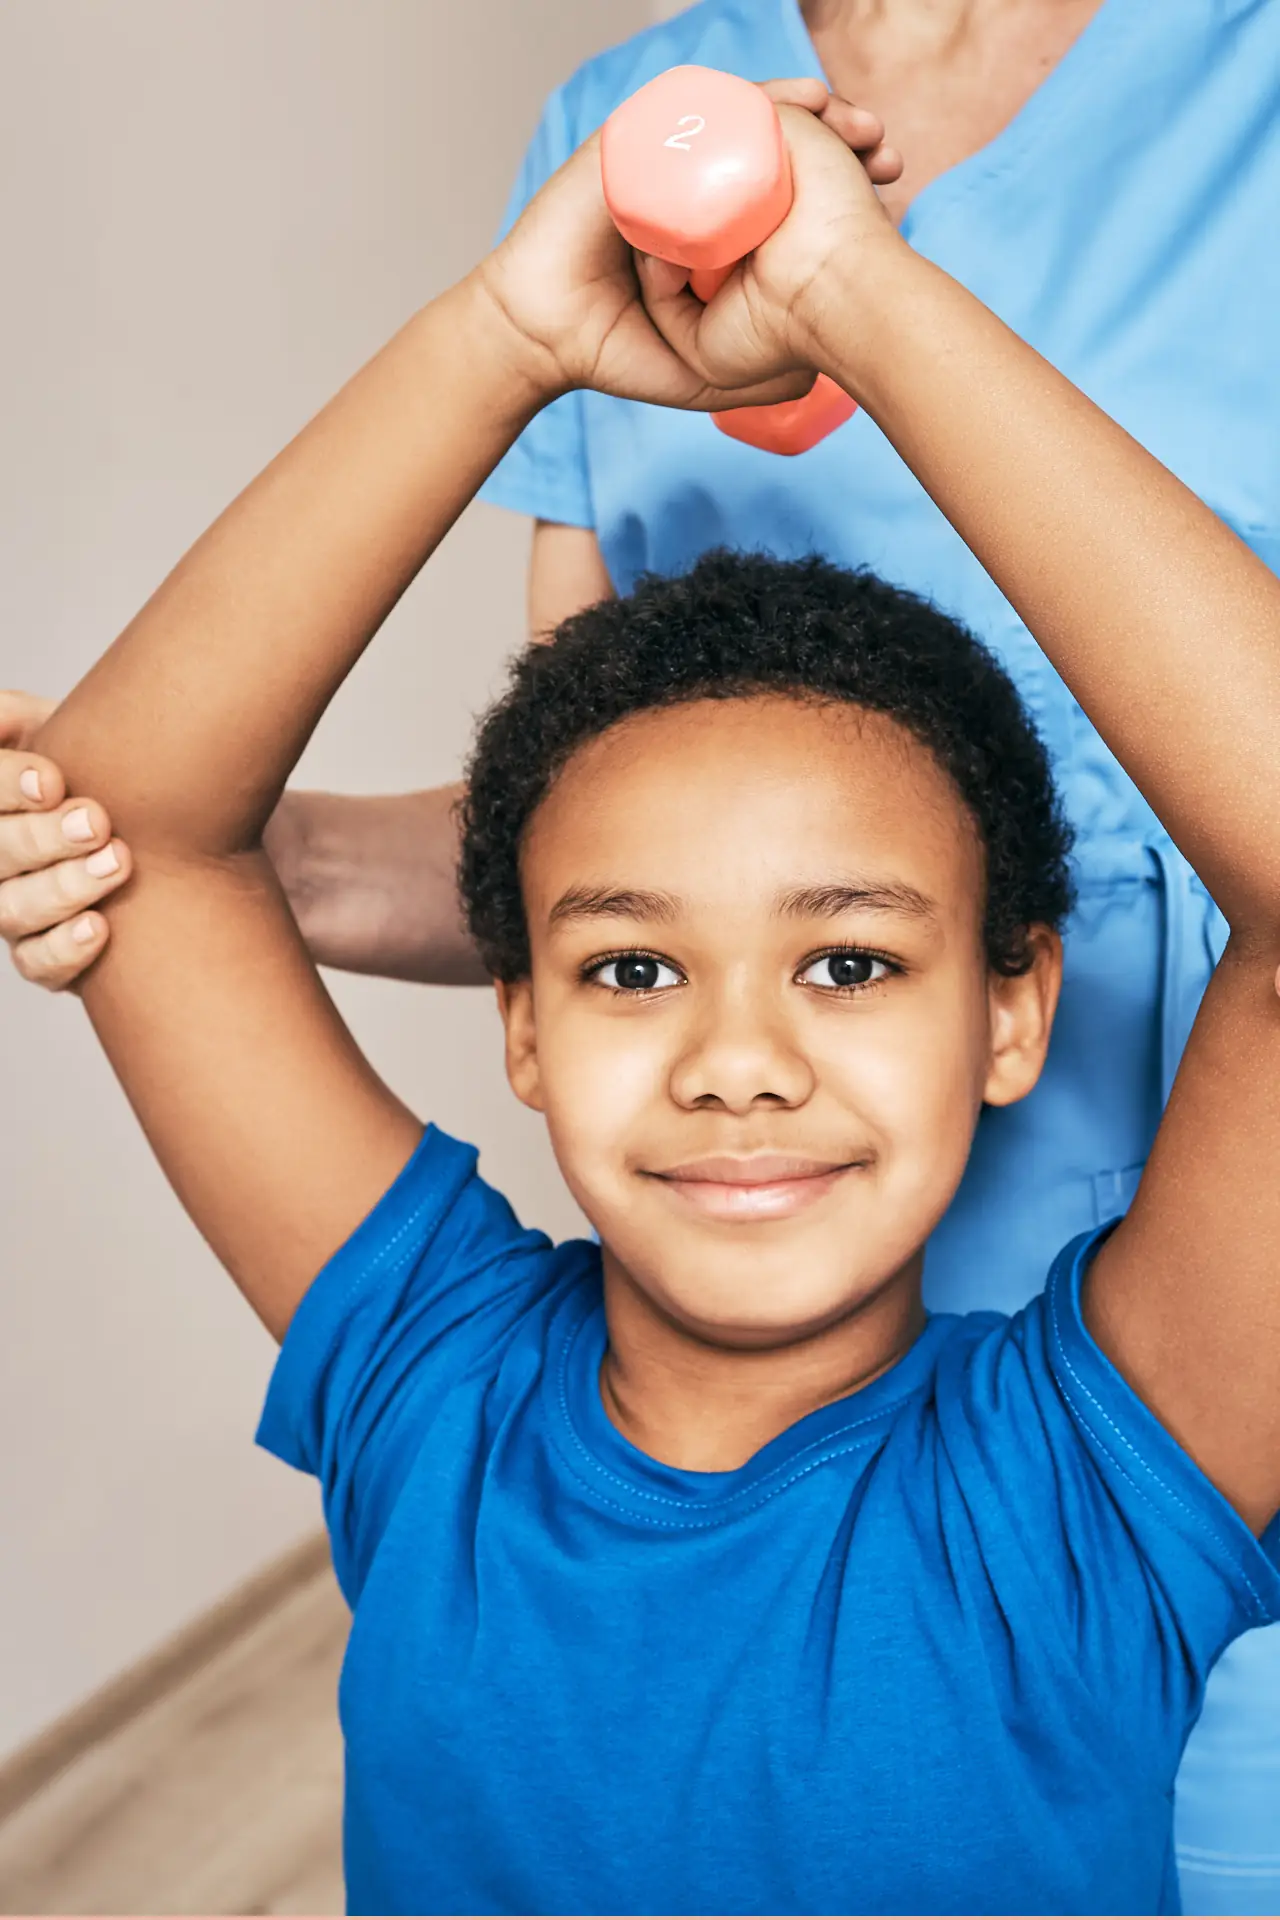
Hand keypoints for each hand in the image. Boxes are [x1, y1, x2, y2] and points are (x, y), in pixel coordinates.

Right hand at [0, 690, 130, 988]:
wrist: (152, 818)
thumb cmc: (97, 766)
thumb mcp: (60, 726)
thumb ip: (17, 717)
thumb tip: (5, 717)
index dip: (6, 786)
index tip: (52, 781)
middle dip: (42, 839)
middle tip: (96, 822)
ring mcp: (11, 906)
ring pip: (13, 910)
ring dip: (63, 889)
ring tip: (117, 863)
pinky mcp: (42, 951)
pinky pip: (38, 964)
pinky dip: (65, 950)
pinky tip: (100, 927)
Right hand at [478, 80, 899, 412]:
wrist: (546, 337)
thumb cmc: (616, 352)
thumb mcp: (706, 372)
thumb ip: (760, 378)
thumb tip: (820, 381)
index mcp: (718, 227)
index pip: (789, 186)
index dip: (843, 176)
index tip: (889, 179)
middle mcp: (695, 186)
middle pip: (776, 141)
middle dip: (835, 130)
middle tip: (883, 145)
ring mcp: (663, 161)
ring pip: (740, 116)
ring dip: (796, 104)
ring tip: (842, 111)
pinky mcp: (630, 143)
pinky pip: (691, 107)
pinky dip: (738, 98)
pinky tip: (783, 102)